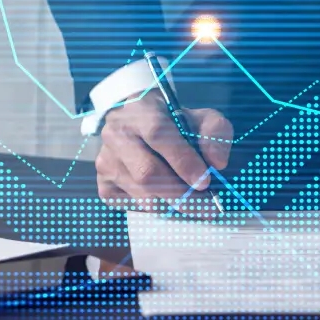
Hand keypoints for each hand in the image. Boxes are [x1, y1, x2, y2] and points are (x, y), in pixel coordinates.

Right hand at [95, 92, 232, 214]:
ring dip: (172, 205)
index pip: (158, 134)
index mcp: (141, 110)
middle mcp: (117, 134)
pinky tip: (167, 199)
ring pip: (141, 194)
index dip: (183, 160)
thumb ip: (215, 134)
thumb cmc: (173, 122)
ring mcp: (106, 161)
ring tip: (193, 204)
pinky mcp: (103, 184)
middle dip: (181, 195)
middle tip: (207, 207)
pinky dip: (155, 208)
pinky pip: (131, 206)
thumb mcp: (200, 117)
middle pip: (146, 172)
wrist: (138, 123)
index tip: (205, 181)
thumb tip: (216, 163)